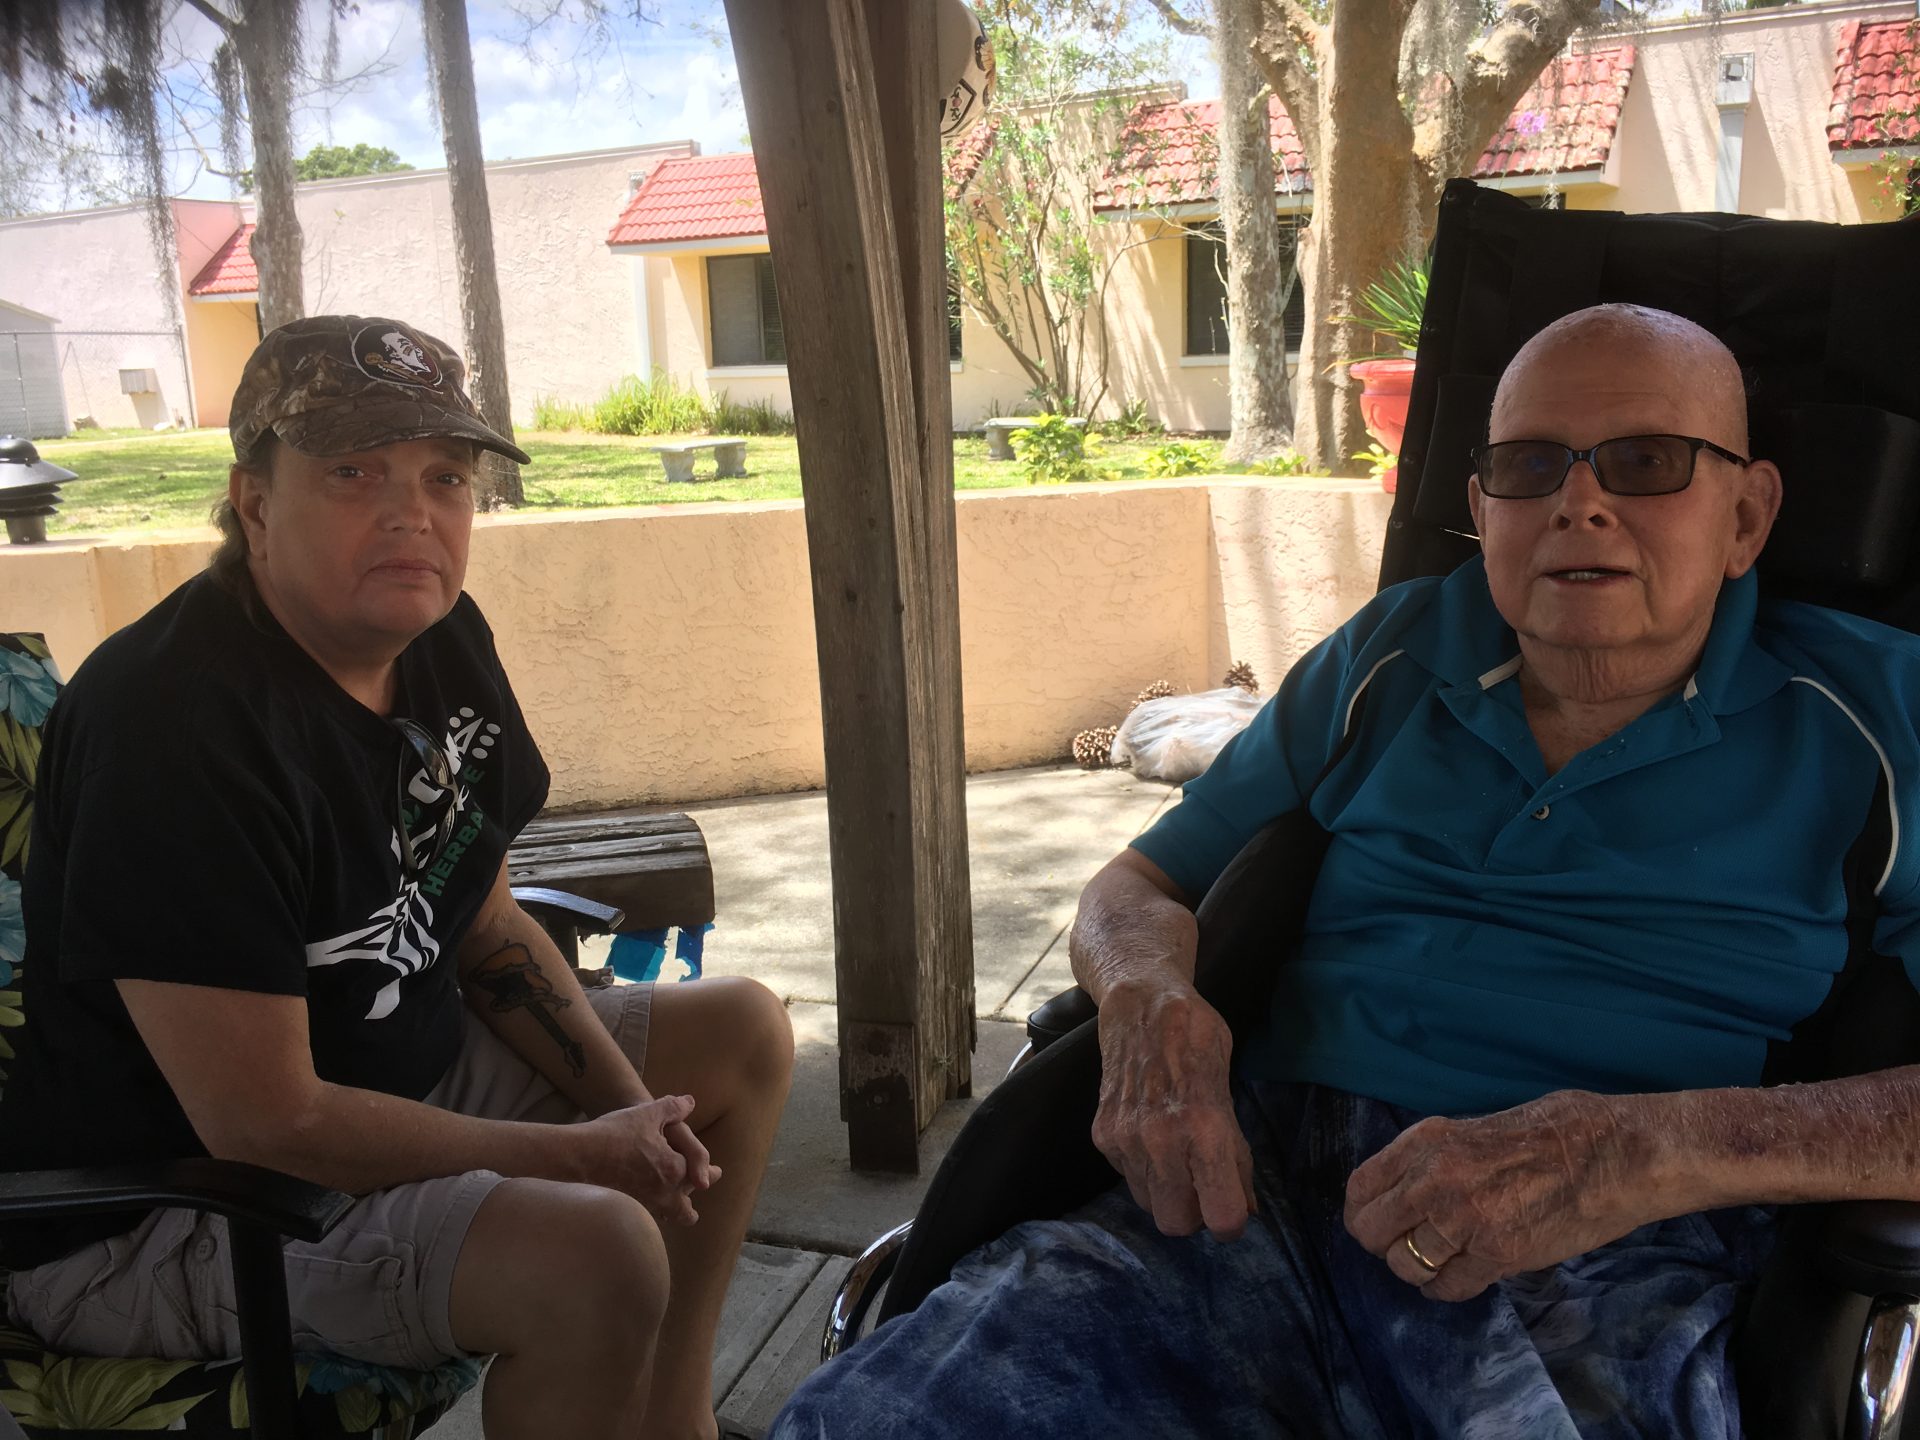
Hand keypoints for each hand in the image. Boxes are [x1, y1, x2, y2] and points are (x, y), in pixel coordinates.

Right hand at [581, 1094, 722, 1225]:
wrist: (581, 1154)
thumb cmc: (617, 1132)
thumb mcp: (649, 1112)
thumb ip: (674, 1108)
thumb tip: (691, 1103)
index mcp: (673, 1169)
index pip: (699, 1173)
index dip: (709, 1171)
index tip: (717, 1173)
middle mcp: (662, 1191)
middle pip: (687, 1206)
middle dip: (697, 1195)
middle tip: (703, 1188)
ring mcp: (644, 1201)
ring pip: (670, 1215)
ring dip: (680, 1210)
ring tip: (684, 1208)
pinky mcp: (628, 1203)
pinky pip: (654, 1213)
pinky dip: (661, 1210)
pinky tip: (656, 1202)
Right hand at [1090, 981, 1256, 1239]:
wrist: (1139, 1003)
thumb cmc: (1196, 1038)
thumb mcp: (1230, 1088)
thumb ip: (1236, 1152)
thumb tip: (1247, 1205)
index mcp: (1204, 1128)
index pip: (1221, 1217)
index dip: (1232, 1220)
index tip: (1233, 1205)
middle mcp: (1162, 1140)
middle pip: (1177, 1225)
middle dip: (1193, 1214)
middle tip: (1204, 1185)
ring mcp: (1126, 1139)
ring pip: (1149, 1205)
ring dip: (1167, 1192)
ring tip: (1178, 1156)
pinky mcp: (1103, 1134)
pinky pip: (1128, 1178)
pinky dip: (1144, 1169)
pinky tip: (1153, 1136)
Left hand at [1343, 1089, 1660, 1301]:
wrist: (1614, 1152)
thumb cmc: (1554, 1131)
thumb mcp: (1476, 1126)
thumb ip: (1436, 1158)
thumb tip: (1405, 1188)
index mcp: (1427, 1141)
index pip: (1361, 1188)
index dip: (1363, 1213)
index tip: (1376, 1224)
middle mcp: (1435, 1179)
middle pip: (1372, 1233)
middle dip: (1384, 1245)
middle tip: (1406, 1248)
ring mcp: (1464, 1219)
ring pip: (1406, 1265)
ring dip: (1417, 1270)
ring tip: (1439, 1263)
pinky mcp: (1498, 1255)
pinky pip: (1449, 1287)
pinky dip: (1448, 1288)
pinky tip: (1461, 1278)